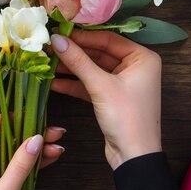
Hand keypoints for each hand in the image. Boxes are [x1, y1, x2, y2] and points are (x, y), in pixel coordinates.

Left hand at [0, 117, 65, 189]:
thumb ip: (20, 165)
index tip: (34, 117)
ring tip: (58, 145)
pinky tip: (48, 158)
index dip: (12, 119)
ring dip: (32, 150)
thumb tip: (36, 138)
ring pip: (9, 152)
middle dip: (29, 135)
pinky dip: (27, 164)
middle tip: (54, 133)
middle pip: (3, 138)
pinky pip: (10, 166)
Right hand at [50, 30, 161, 169]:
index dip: (83, 36)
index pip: (108, 39)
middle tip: (50, 47)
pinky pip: (91, 84)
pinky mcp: (111, 98)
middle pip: (99, 53)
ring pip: (93, 69)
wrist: (134, 156)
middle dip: (75, 53)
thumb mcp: (100, 86)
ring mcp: (123, 83)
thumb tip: (56, 40)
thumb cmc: (127, 117)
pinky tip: (54, 82)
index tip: (60, 33)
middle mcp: (135, 67)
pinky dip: (74, 84)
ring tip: (47, 63)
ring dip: (71, 68)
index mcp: (142, 58)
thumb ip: (78, 61)